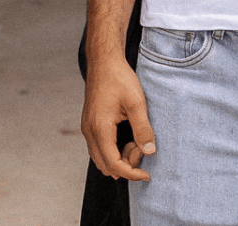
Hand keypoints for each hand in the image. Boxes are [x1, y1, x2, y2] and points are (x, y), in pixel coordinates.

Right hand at [81, 60, 154, 180]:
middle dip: (126, 165)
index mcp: (100, 128)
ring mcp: (88, 128)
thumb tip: (149, 152)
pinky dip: (114, 150)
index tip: (147, 175)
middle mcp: (90, 132)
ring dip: (120, 158)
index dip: (131, 174)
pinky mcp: (90, 124)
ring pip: (101, 158)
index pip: (113, 164)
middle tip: (142, 149)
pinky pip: (100, 148)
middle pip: (105, 165)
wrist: (104, 61)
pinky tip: (127, 138)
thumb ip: (143, 129)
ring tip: (136, 141)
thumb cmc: (119, 78)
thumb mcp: (136, 103)